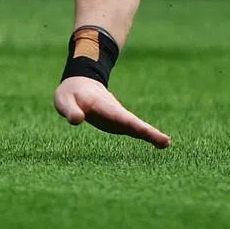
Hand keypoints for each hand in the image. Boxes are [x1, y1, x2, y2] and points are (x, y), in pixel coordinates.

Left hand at [53, 76, 169, 148]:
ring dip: (150, 134)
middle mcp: (114, 111)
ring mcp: (119, 117)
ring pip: (136, 126)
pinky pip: (134, 130)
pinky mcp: (119, 123)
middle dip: (148, 132)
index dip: (131, 125)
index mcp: (101, 105)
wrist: (80, 84)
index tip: (144, 131)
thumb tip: (77, 120)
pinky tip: (160, 144)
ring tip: (165, 143)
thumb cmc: (70, 94)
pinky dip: (146, 136)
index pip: (118, 116)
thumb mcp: (64, 100)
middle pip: (132, 123)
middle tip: (166, 142)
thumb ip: (69, 110)